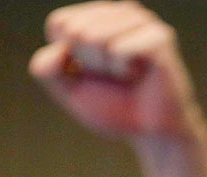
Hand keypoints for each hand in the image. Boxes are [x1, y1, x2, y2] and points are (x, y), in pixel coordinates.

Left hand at [30, 2, 201, 141]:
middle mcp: (121, 11)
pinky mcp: (159, 36)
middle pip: (75, 30)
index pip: (59, 23)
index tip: (93, 73)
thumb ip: (47, 70)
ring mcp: (142, 20)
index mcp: (99, 16)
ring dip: (107, 68)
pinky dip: (123, 70)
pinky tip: (139, 75)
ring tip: (128, 76)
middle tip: (115, 77)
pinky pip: (118, 49)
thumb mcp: (70, 90)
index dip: (68, 58)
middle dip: (89, 63)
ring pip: (95, 37)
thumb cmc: (115, 107)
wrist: (152, 133)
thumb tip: (59, 51)